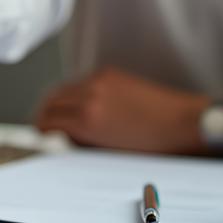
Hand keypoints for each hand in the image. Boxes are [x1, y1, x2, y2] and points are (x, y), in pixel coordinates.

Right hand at [34, 67, 211, 154]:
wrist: (183, 122)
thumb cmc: (155, 142)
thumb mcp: (109, 150)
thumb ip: (80, 140)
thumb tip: (62, 137)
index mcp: (88, 119)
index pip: (48, 120)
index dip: (39, 129)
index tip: (39, 135)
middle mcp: (90, 95)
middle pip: (50, 100)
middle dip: (42, 113)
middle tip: (41, 125)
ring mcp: (98, 80)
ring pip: (61, 88)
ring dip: (55, 101)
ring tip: (56, 113)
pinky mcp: (107, 72)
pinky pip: (78, 81)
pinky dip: (72, 91)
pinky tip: (77, 102)